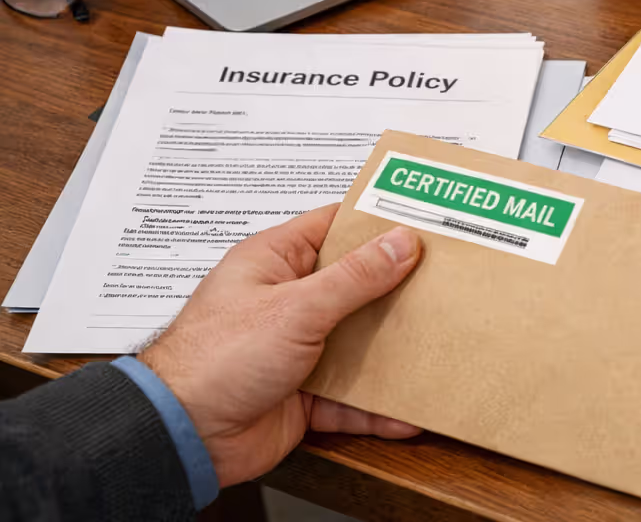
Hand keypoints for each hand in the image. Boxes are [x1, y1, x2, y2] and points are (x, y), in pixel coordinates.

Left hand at [138, 205, 422, 487]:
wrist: (181, 436)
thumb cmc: (211, 360)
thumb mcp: (294, 308)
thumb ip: (354, 278)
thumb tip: (400, 243)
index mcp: (275, 262)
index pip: (334, 226)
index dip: (377, 222)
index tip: (422, 219)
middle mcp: (287, 301)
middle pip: (356, 285)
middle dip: (398, 287)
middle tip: (445, 280)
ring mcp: (297, 349)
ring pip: (359, 341)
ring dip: (393, 348)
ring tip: (438, 339)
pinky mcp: (305, 394)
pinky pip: (353, 397)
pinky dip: (379, 406)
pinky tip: (408, 410)